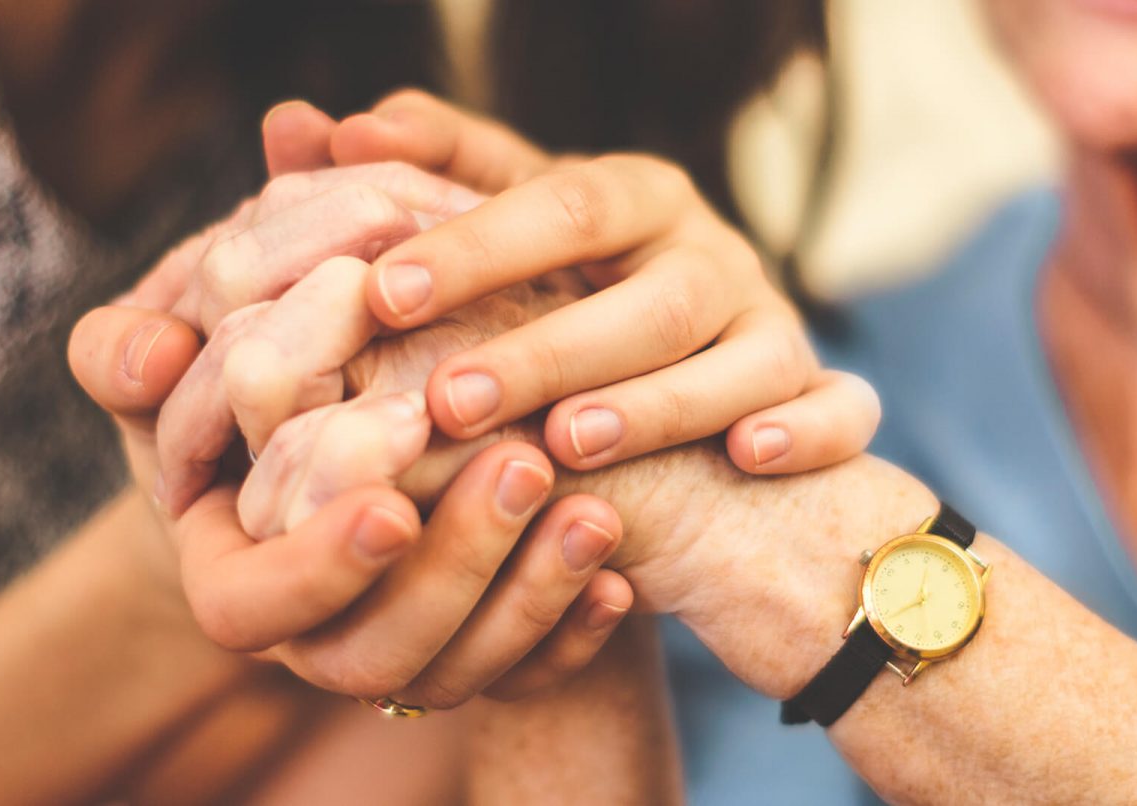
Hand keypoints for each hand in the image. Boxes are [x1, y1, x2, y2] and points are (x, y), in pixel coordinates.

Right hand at [72, 302, 634, 708]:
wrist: (355, 428)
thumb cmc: (252, 377)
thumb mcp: (188, 357)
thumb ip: (140, 350)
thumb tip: (147, 350)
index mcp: (231, 576)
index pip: (248, 609)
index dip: (317, 567)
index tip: (392, 500)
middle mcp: (313, 640)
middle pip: (368, 657)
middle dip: (452, 568)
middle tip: (523, 465)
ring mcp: (401, 656)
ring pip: (455, 677)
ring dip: (527, 596)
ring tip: (592, 511)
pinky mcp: (480, 655)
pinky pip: (528, 681)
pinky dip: (574, 633)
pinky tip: (622, 580)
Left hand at [325, 90, 882, 476]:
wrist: (687, 385)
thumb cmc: (563, 295)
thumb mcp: (496, 233)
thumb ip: (410, 184)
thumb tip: (296, 125)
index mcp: (631, 197)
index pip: (557, 202)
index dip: (474, 246)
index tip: (376, 291)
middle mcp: (709, 253)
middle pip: (645, 294)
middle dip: (547, 345)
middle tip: (450, 399)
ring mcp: (773, 324)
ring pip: (741, 354)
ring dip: (658, 400)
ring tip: (568, 441)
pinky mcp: (821, 392)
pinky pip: (840, 407)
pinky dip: (810, 427)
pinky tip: (751, 459)